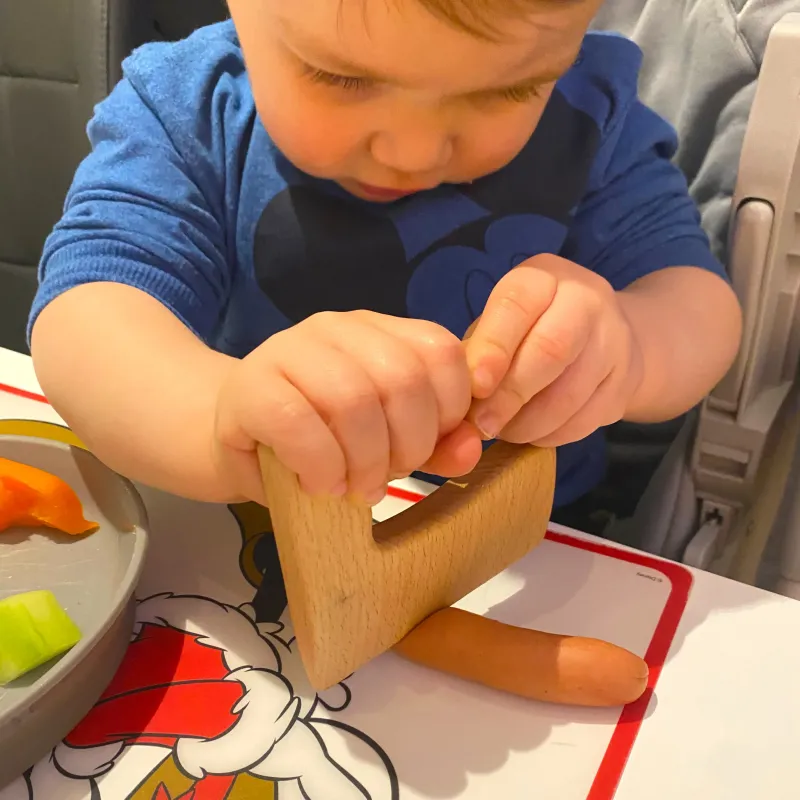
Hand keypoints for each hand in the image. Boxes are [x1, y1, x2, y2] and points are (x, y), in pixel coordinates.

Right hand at [214, 310, 481, 505]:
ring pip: (353, 400)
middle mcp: (337, 327)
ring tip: (354, 488)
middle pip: (402, 378)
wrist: (235, 440)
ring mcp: (289, 348)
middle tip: (386, 478)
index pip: (441, 351)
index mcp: (379, 331)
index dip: (449, 411)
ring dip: (363, 461)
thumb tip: (472, 449)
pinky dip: (320, 466)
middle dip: (407, 445)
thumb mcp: (387, 442)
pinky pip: (299, 424)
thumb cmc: (321, 441)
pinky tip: (320, 484)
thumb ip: (436, 443)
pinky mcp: (249, 385)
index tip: (425, 450)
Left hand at [465, 255, 643, 446]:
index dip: (494, 348)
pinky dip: (551, 435)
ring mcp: (614, 342)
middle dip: (510, 394)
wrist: (607, 337)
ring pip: (570, 393)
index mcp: (543, 277)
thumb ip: (479, 352)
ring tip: (503, 431)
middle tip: (483, 424)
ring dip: (529, 423)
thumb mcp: (501, 323)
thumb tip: (456, 398)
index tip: (474, 387)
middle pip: (550, 349)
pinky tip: (531, 433)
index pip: (517, 304)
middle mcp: (587, 300)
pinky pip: (585, 420)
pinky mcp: (625, 384)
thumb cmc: (531, 330)